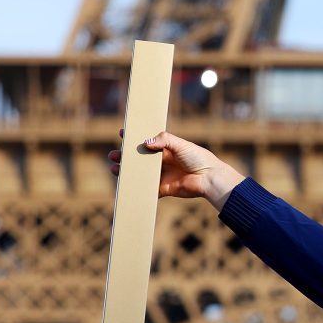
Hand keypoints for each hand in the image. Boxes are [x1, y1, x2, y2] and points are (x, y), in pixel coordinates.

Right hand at [107, 130, 244, 210]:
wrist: (208, 178)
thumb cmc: (198, 158)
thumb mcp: (181, 144)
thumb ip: (163, 140)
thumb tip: (145, 142)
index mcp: (166, 149)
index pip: (147, 142)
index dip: (134, 138)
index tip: (122, 133)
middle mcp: (162, 162)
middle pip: (139, 158)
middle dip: (125, 156)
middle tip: (113, 155)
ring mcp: (161, 175)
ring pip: (140, 173)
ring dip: (127, 171)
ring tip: (114, 168)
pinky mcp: (163, 188)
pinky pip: (147, 189)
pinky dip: (136, 187)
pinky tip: (125, 184)